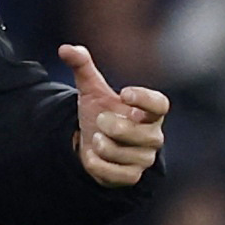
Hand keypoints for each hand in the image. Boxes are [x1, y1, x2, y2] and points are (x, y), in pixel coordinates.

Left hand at [60, 44, 167, 188]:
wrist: (92, 143)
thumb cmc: (100, 112)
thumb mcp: (91, 89)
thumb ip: (82, 66)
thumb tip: (65, 48)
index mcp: (149, 111)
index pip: (160, 105)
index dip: (145, 99)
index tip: (124, 93)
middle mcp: (153, 135)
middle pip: (143, 133)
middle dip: (115, 127)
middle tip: (100, 121)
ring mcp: (144, 157)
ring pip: (127, 155)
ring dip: (104, 146)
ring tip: (96, 139)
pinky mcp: (132, 176)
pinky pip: (118, 174)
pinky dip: (98, 165)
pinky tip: (91, 155)